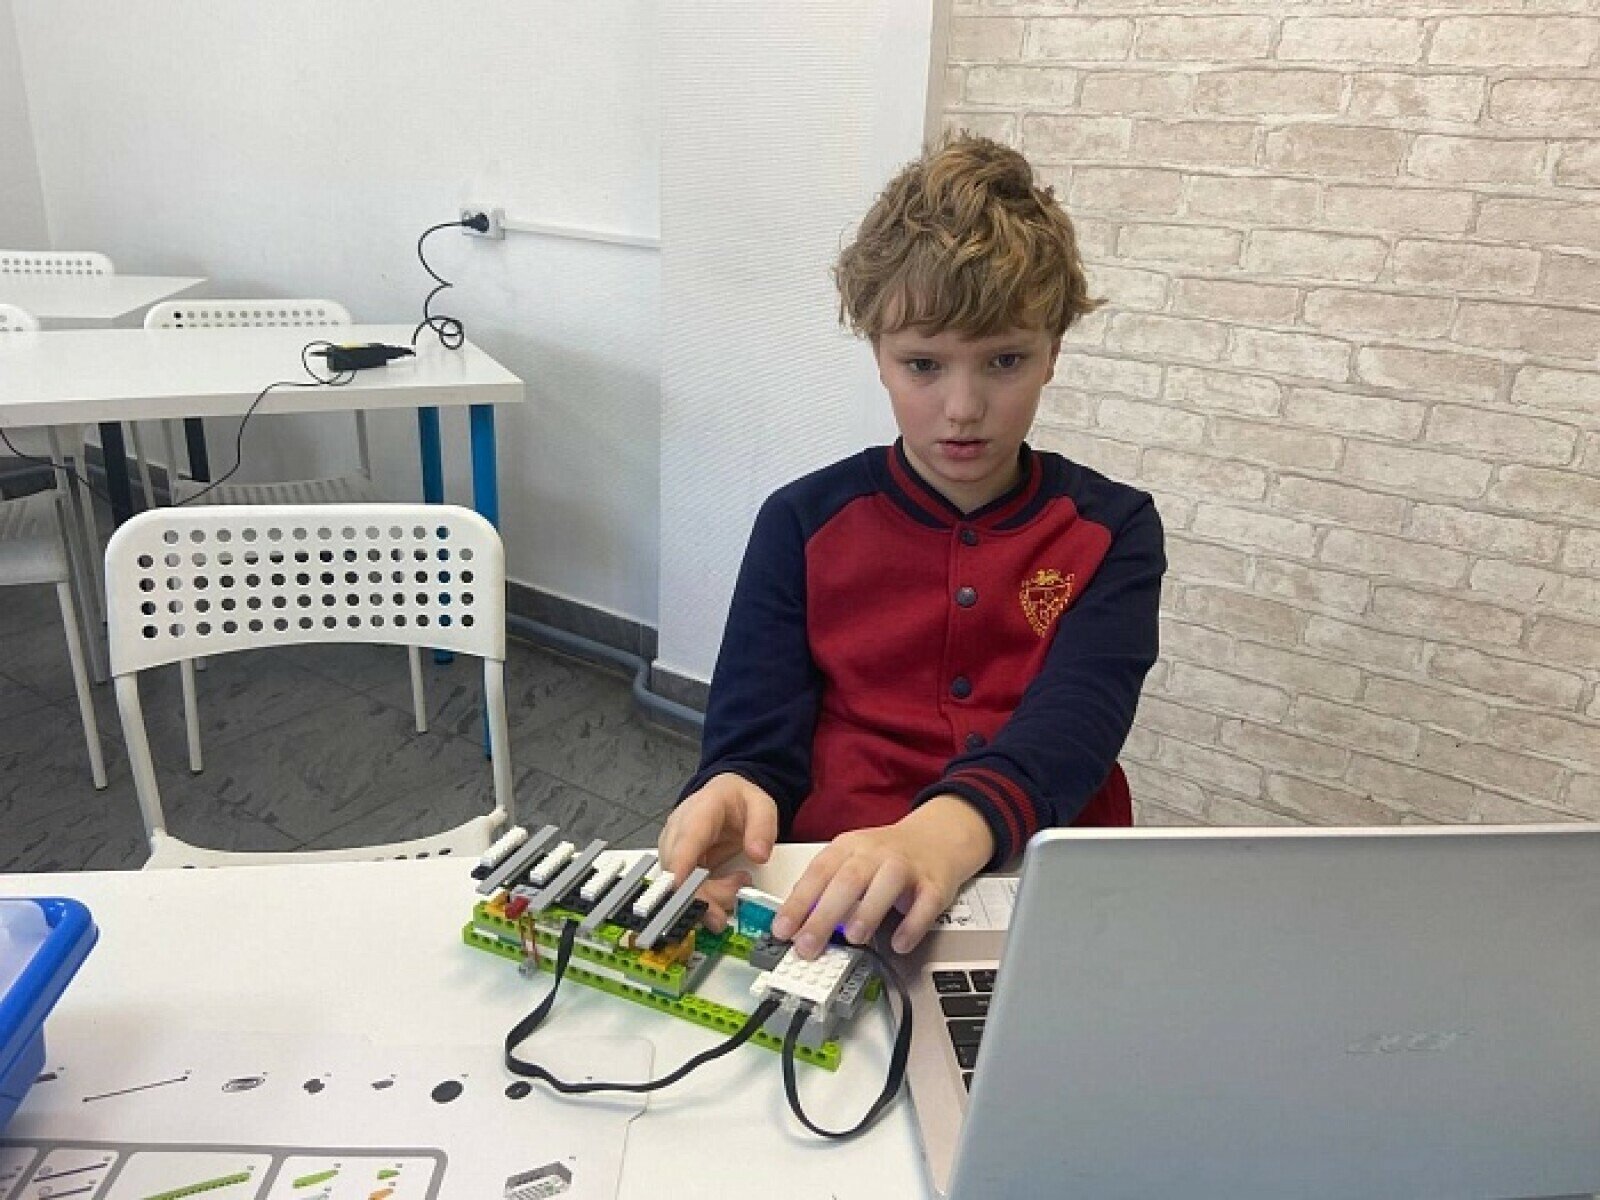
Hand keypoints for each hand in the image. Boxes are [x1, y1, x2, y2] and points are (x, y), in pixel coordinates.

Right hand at [658, 772, 779, 931]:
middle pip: (678, 871)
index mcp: (699, 812)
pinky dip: (708, 896)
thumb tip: (759, 854)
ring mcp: (674, 849)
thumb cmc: (737, 800)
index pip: (685, 842)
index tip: (683, 888)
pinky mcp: (678, 865)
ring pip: (680, 886)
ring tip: (739, 885)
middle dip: (703, 895)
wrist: (725, 798)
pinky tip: (729, 888)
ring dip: (710, 897)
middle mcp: (679, 831)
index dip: (681, 867)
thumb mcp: (761, 805)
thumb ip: (763, 827)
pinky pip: (687, 889)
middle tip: (731, 902)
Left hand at [770, 795, 993, 958]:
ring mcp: (907, 866)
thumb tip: (796, 920)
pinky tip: (899, 944)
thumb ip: (825, 886)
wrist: (937, 837)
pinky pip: (925, 903)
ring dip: (868, 911)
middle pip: (847, 880)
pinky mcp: (934, 883)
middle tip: (808, 946)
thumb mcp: (850, 860)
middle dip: (824, 915)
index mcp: (849, 847)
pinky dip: (912, 925)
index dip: (798, 902)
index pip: (818, 872)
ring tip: (853, 939)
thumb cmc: (886, 856)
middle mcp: (876, 853)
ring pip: (887, 883)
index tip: (782, 930)